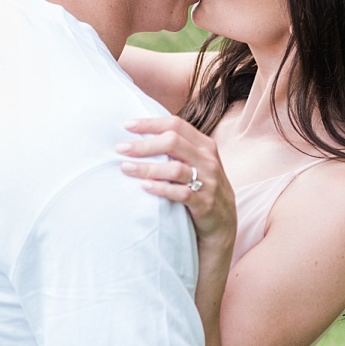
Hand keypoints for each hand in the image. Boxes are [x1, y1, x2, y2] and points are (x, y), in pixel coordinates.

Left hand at [117, 116, 235, 250]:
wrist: (223, 222)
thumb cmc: (202, 188)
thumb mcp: (197, 163)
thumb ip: (178, 149)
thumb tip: (141, 135)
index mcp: (205, 145)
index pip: (176, 125)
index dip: (150, 123)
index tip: (127, 125)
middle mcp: (208, 160)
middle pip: (173, 142)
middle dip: (144, 145)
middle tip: (121, 149)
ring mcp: (209, 182)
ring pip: (175, 169)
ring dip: (147, 168)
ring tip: (125, 168)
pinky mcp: (205, 204)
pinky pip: (181, 194)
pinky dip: (161, 189)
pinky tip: (144, 187)